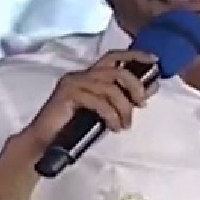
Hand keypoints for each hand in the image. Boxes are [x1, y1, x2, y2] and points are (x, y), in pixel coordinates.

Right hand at [21, 50, 157, 151]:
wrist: (45, 144)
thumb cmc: (75, 128)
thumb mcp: (105, 111)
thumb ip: (122, 99)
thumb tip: (149, 89)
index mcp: (90, 75)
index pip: (114, 56)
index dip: (135, 56)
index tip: (155, 61)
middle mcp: (81, 74)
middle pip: (116, 70)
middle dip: (135, 86)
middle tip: (142, 104)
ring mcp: (73, 83)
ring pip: (110, 88)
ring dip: (124, 108)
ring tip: (125, 125)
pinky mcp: (68, 95)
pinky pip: (99, 102)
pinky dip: (111, 116)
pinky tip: (114, 127)